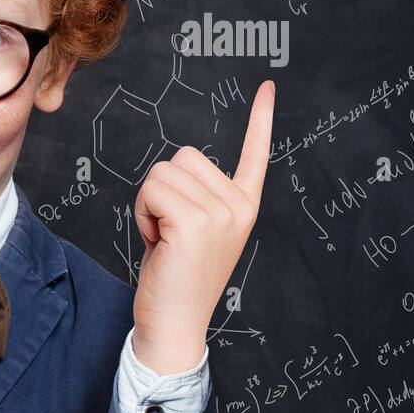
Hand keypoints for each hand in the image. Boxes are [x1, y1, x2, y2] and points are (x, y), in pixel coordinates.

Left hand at [130, 79, 273, 374]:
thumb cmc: (177, 278)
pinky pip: (152, 190)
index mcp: (244, 206)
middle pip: (183, 157)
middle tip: (171, 232)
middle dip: (163, 190)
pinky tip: (158, 244)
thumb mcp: (197, 231)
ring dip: (150, 203)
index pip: (255, 154)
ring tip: (164, 239)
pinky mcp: (195, 222)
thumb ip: (197, 198)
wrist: (174, 325)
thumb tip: (179, 169)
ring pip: (163, 173)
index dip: (261, 119)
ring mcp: (220, 214)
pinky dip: (144, 213)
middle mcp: (239, 206)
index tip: (268, 88)